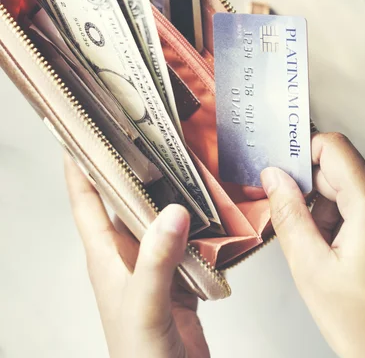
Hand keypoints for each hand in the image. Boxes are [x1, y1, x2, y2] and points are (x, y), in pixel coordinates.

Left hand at [64, 154, 209, 357]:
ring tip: (186, 161)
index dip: (79, 164)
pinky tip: (212, 208)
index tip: (82, 130)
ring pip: (160, 216)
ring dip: (172, 192)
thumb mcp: (145, 306)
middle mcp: (128, 254)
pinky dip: (199, 221)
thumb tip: (173, 214)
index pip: (86, 200)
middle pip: (126, 199)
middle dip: (135, 167)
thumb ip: (156, 261)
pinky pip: (188, 238)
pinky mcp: (180, 274)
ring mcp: (154, 263)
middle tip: (149, 134)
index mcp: (107, 256)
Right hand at [261, 133, 364, 357]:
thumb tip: (273, 175)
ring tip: (323, 251)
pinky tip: (337, 250)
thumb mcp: (311, 268)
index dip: (301, 154)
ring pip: (348, 184)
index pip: (333, 146)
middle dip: (310, 191)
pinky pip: (363, 200)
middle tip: (296, 228)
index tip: (279, 172)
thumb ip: (289, 213)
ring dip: (326, 208)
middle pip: (338, 167)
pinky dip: (342, 216)